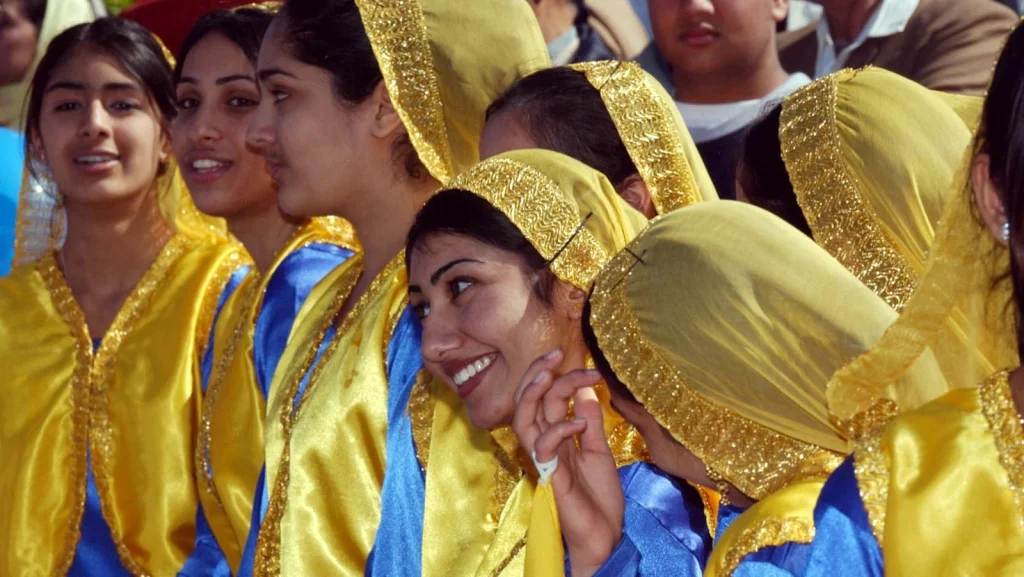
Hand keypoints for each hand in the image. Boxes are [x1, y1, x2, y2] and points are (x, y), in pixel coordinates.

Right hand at [512, 349, 624, 576]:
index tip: (583, 363)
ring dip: (536, 391)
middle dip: (538, 372)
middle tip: (557, 352)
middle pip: (528, 400)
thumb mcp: (599, 451)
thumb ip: (589, 422)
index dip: (559, 375)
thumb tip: (584, 390)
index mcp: (556, 437)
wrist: (606, 536)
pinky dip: (560, 428)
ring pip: (524, 417)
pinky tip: (579, 424)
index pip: (546, 397)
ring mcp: (545, 460)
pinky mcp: (551, 476)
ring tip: (552, 372)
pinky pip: (543, 446)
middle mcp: (545, 445)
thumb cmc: (600, 499)